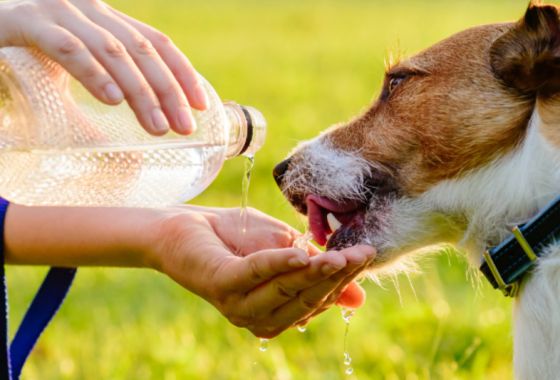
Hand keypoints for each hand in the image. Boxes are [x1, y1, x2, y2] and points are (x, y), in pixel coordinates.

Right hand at [0, 0, 207, 134]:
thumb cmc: (26, 55)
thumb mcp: (74, 70)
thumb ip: (105, 85)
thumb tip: (138, 132)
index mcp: (105, 20)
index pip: (156, 42)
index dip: (183, 72)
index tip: (201, 106)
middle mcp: (89, 10)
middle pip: (141, 49)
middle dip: (167, 90)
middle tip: (183, 128)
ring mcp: (59, 12)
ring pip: (112, 51)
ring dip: (139, 91)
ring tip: (157, 126)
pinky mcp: (27, 23)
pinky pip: (68, 48)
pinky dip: (93, 73)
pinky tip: (112, 100)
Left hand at [150, 206, 375, 337]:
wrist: (183, 226)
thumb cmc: (235, 237)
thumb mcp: (285, 251)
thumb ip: (316, 270)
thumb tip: (359, 298)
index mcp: (275, 312)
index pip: (318, 300)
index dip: (343, 279)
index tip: (366, 255)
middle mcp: (257, 317)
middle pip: (306, 299)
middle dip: (337, 276)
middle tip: (362, 253)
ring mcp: (238, 303)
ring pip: (286, 290)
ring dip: (315, 273)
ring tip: (340, 257)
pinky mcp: (221, 283)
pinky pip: (255, 274)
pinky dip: (279, 264)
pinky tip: (301, 255)